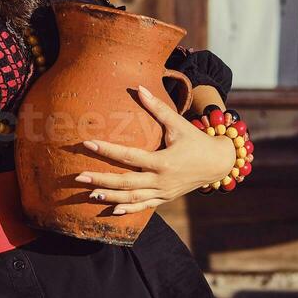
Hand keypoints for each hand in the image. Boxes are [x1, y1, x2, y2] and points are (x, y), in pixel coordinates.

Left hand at [73, 85, 234, 214]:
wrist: (218, 163)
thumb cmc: (196, 140)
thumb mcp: (178, 123)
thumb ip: (158, 107)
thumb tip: (139, 87)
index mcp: (163, 161)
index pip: (129, 156)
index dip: (107, 150)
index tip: (87, 143)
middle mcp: (161, 180)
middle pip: (126, 182)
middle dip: (101, 180)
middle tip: (78, 177)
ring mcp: (163, 192)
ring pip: (132, 198)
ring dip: (110, 197)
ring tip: (89, 195)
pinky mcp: (165, 199)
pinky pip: (144, 206)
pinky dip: (128, 209)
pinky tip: (112, 210)